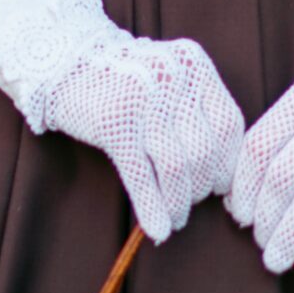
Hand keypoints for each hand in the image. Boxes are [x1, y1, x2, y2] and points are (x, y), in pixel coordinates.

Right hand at [24, 32, 243, 242]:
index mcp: (193, 64)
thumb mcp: (169, 80)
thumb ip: (197, 113)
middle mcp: (172, 76)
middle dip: (201, 188)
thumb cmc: (125, 81)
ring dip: (178, 203)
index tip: (221, 188)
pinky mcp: (113, 122)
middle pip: (204, 150)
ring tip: (175, 218)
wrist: (65, 64)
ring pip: (176, 167)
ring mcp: (142, 98)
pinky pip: (141, 175)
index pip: (229, 125)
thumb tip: (223, 179)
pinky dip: (151, 208)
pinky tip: (156, 228)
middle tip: (191, 203)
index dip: (228, 164)